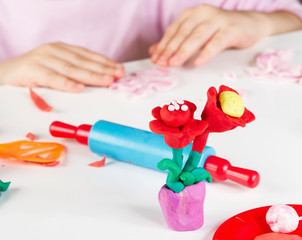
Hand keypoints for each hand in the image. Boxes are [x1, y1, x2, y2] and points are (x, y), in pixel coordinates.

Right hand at [0, 42, 123, 91]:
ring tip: (107, 81)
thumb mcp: (58, 69)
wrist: (5, 75)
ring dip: (91, 76)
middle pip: (83, 62)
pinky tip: (79, 88)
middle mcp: (55, 51)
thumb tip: (101, 79)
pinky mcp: (32, 69)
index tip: (120, 70)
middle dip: (103, 69)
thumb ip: (75, 72)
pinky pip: (53, 78)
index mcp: (63, 49)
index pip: (88, 55)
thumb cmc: (35, 74)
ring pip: (72, 69)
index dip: (105, 62)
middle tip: (118, 75)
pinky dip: (66, 83)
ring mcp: (43, 58)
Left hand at [149, 4, 301, 66]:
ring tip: (174, 63)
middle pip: (183, 33)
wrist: (249, 24)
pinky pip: (217, 42)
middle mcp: (202, 13)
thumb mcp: (195, 35)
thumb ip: (176, 42)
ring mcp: (217, 20)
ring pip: (197, 36)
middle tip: (162, 63)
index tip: (155, 59)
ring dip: (184, 51)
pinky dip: (206, 52)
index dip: (163, 45)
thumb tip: (154, 52)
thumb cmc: (218, 32)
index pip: (173, 31)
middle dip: (170, 49)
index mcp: (191, 14)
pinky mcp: (231, 29)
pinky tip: (198, 62)